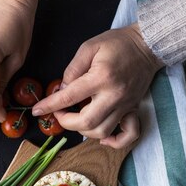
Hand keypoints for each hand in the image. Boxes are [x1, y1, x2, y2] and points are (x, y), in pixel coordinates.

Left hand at [31, 23, 163, 147]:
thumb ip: (72, 69)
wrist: (148, 44)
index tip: (38, 110)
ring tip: (76, 118)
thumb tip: (62, 89)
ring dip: (83, 130)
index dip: (50, 106)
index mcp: (101, 78)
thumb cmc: (117, 44)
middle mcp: (114, 95)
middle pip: (86, 122)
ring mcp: (125, 105)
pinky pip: (128, 135)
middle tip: (59, 112)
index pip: (69, 98)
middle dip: (66, 121)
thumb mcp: (89, 47)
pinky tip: (101, 136)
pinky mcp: (133, 109)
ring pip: (102, 131)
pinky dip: (114, 141)